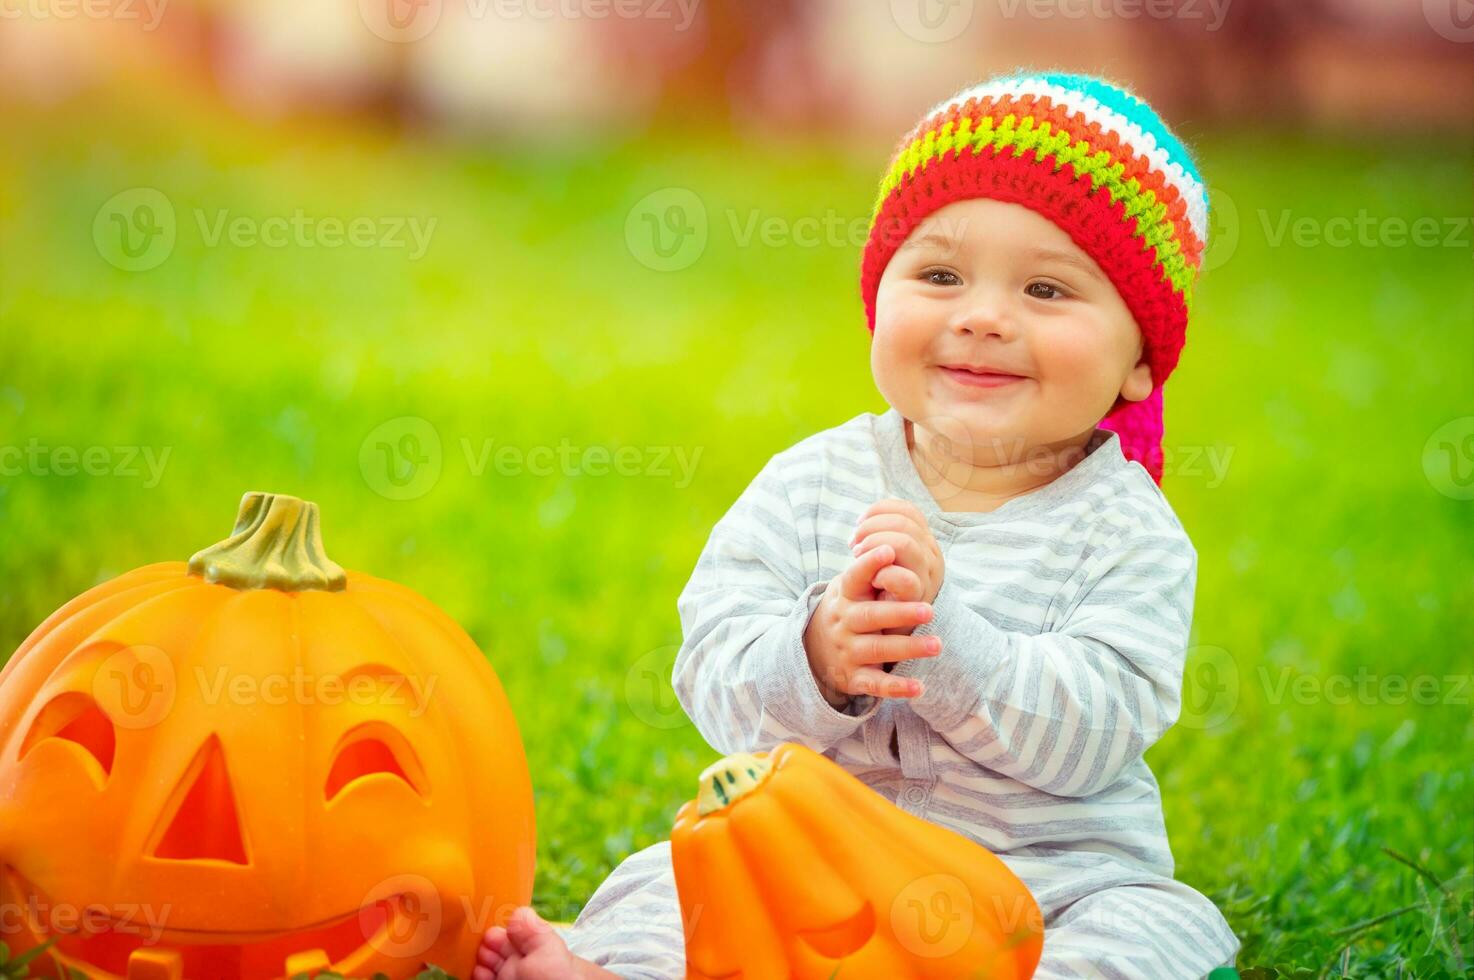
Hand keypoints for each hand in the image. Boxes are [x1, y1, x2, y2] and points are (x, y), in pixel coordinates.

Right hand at [803, 543, 940, 706]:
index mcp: (845, 596)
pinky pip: (875, 684)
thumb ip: (869, 572)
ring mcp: (847, 650)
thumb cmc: (847, 611)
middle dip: (900, 613)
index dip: (869, 563)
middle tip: (929, 610)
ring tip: (937, 645)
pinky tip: (919, 688)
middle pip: (871, 616)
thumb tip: (896, 540)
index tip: (888, 549)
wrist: (813, 651)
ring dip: (908, 649)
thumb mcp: (849, 590)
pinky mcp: (853, 678)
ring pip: (878, 650)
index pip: (854, 576)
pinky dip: (897, 687)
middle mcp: (843, 622)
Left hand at [848, 499, 944, 616]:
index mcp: (925, 542)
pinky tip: (872, 580)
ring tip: (859, 558)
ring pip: (904, 543)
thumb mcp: (888, 561)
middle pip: (903, 524)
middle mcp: (931, 556)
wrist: (891, 633)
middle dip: (871, 529)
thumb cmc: (883, 592)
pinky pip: (903, 578)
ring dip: (874, 546)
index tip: (859, 524)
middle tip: (855, 545)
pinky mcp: (918, 599)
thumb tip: (863, 521)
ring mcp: (927, 577)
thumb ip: (884, 540)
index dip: (879, 511)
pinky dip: (882, 574)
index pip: (907, 510)